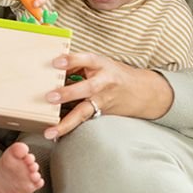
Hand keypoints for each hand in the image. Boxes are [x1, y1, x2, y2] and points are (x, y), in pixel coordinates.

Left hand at [42, 52, 173, 139]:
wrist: (142, 91)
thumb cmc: (115, 73)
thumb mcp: (100, 63)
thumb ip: (79, 64)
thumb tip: (52, 68)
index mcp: (102, 64)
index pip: (87, 59)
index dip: (72, 60)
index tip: (55, 62)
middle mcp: (104, 82)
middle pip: (88, 88)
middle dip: (68, 93)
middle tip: (50, 97)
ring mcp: (103, 99)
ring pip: (85, 110)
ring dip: (66, 121)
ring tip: (50, 130)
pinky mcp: (101, 112)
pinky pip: (84, 119)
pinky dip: (68, 126)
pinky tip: (54, 133)